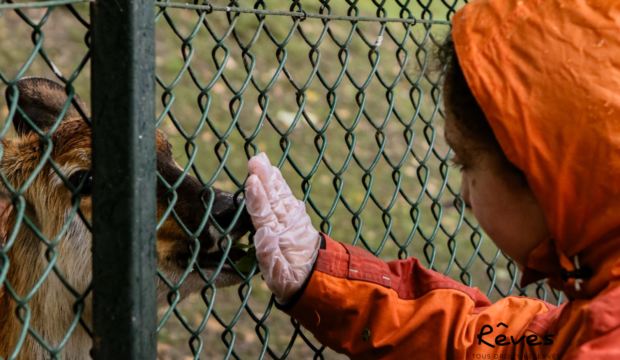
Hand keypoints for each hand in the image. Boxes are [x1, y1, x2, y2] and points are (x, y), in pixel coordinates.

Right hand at [244, 153, 320, 303]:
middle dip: (263, 179)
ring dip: (270, 177)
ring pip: (280, 195)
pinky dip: (279, 183)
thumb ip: (270, 258)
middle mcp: (286, 226)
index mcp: (279, 240)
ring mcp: (293, 220)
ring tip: (261, 159)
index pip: (265, 216)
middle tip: (255, 160)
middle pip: (272, 199)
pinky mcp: (296, 217)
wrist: (318, 279)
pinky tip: (273, 172)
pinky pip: (286, 197)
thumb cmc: (291, 282)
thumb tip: (261, 234)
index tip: (251, 181)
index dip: (257, 199)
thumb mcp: (280, 279)